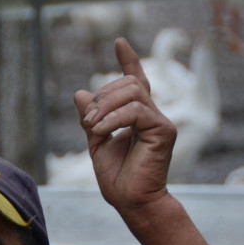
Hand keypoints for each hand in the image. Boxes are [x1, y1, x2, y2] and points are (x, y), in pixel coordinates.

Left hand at [73, 38, 176, 215]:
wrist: (132, 202)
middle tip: (87, 121)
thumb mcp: (97, 143)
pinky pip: (135, 111)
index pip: (136, 80)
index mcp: (138, 116)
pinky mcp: (164, 131)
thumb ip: (91, 119)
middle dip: (101, 97)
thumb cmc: (118, 178)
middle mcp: (152, 115)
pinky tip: (100, 133)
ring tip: (92, 128)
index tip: (119, 42)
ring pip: (131, 92)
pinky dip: (112, 119)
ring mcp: (160, 121)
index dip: (128, 60)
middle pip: (127, 84)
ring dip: (104, 107)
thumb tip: (79, 93)